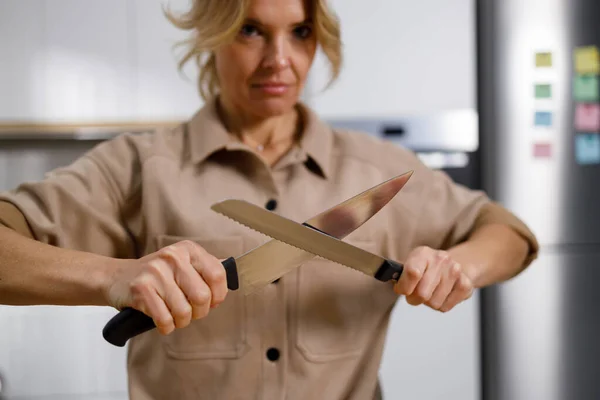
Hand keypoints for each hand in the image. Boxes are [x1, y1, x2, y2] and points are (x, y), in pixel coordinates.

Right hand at [105, 240, 227, 334]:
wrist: (117, 277)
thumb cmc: (157, 275)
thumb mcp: (183, 263)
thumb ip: (206, 267)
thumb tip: (234, 271)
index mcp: (188, 250)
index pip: (218, 274)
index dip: (219, 295)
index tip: (212, 302)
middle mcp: (173, 257)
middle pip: (202, 297)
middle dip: (199, 312)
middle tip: (191, 312)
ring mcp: (156, 272)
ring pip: (184, 311)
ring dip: (181, 321)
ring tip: (174, 316)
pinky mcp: (141, 289)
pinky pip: (165, 319)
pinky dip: (166, 326)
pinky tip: (163, 320)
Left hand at [393, 246, 472, 311]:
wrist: (456, 263)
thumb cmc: (428, 267)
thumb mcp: (411, 264)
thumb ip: (399, 274)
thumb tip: (388, 278)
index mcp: (423, 253)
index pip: (412, 273)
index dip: (404, 287)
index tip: (402, 290)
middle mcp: (441, 259)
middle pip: (422, 294)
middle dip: (414, 298)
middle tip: (414, 294)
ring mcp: (455, 272)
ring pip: (434, 303)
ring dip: (429, 302)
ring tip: (431, 292)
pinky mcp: (466, 285)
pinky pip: (445, 307)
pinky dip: (441, 305)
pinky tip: (442, 294)